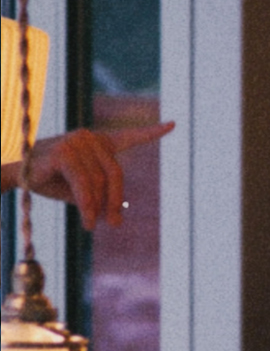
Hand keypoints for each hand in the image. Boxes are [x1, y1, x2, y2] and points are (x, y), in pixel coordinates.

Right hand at [10, 123, 174, 227]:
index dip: (150, 133)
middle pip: (115, 173)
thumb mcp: (80, 190)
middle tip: (114, 224)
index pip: (128, 137)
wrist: (16, 174)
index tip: (173, 125)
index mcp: (97, 143)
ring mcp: (76, 142)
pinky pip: (83, 183)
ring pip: (98, 182)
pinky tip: (86, 219)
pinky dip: (87, 204)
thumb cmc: (50, 180)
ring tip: (90, 225)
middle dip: (115, 201)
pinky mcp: (63, 152)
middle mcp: (89, 138)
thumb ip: (100, 196)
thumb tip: (116, 215)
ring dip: (96, 208)